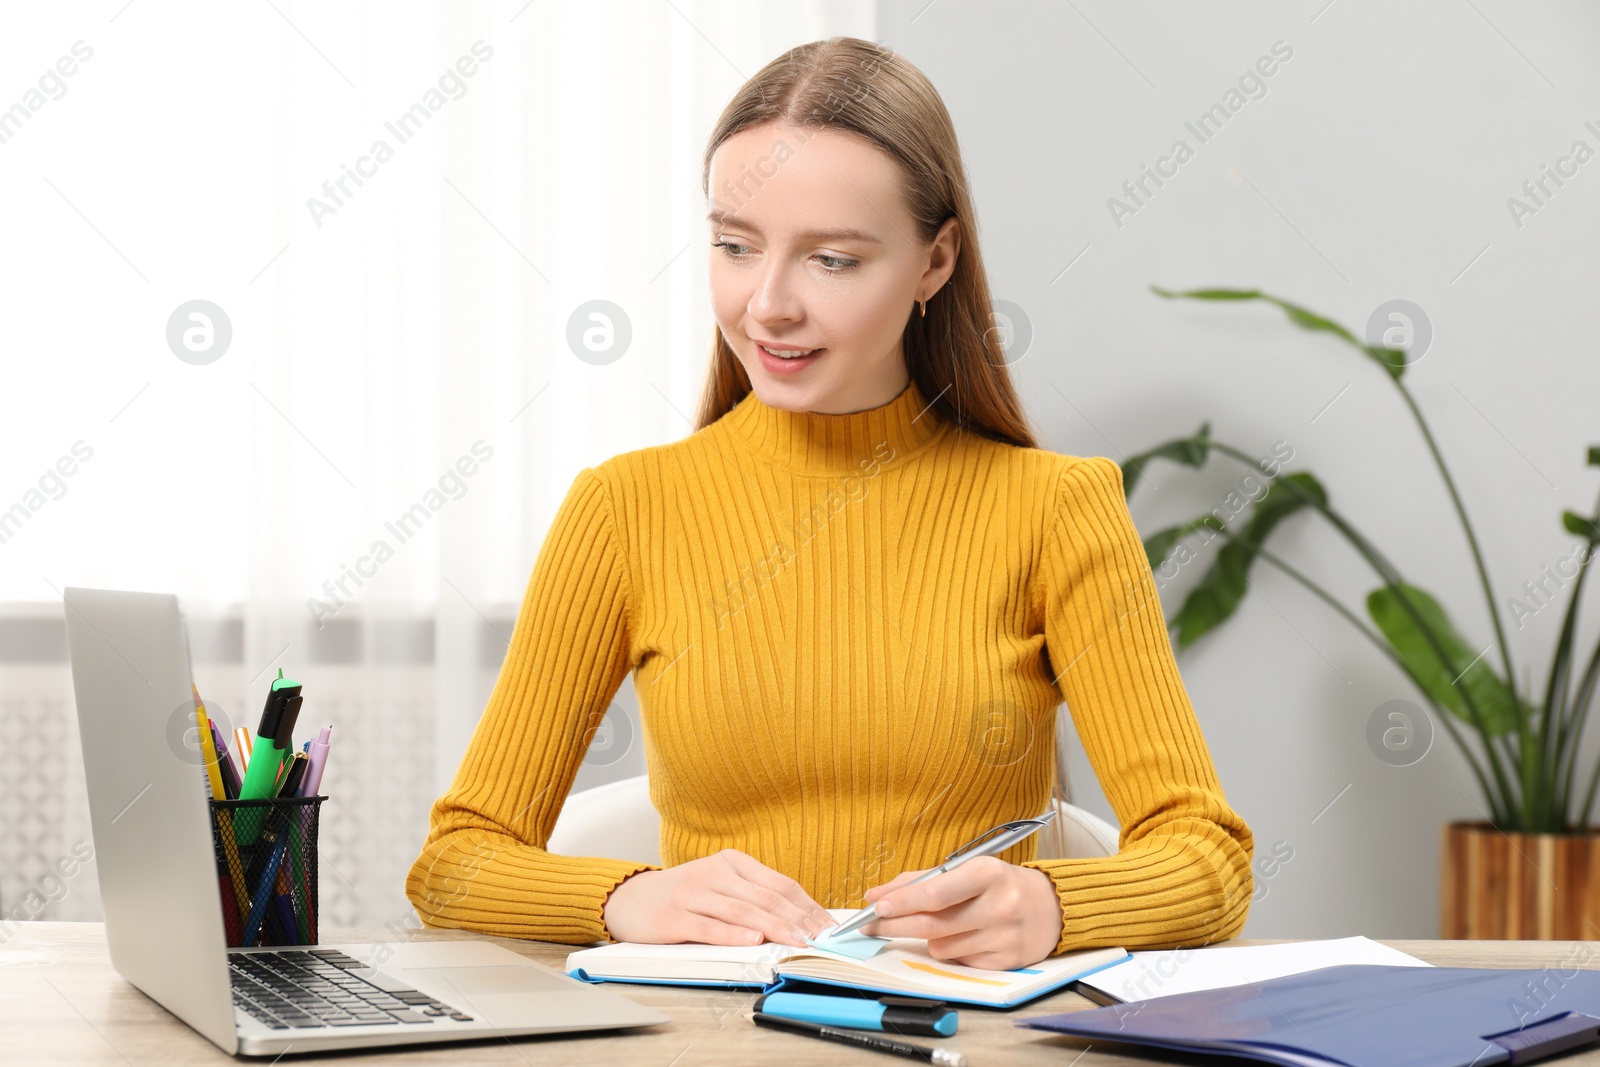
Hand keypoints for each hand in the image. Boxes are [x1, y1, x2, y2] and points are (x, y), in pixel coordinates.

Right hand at [602, 849, 834, 947]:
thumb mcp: (720, 886)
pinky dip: (733, 934)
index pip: (779, 884)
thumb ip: (754, 898)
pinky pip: (709, 926)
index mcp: (732, 862)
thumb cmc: (684, 896)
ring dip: (773, 927)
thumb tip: (800, 921)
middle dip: (798, 919)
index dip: (807, 906)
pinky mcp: (675, 916)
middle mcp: (715, 873)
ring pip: (741, 910)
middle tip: (821, 938)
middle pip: (765, 897)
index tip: (828, 926)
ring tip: (797, 941)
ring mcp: (694, 893)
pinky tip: (752, 939)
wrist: (631, 898)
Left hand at [861, 857, 1062, 969]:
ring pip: (941, 947)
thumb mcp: (965, 870)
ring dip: (929, 938)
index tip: (876, 905)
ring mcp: (1004, 936)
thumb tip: (876, 896)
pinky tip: (966, 937)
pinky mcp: (1006, 962)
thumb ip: (920, 881)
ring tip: (943, 924)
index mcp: (988, 873)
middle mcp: (1000, 905)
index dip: (903, 901)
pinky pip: (958, 961)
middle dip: (895, 925)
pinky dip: (951, 951)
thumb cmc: (997, 885)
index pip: (937, 892)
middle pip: (932, 924)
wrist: (1050, 908)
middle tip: (871, 926)